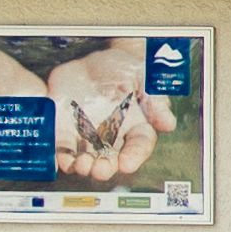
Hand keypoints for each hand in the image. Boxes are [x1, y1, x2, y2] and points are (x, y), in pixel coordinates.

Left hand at [44, 42, 177, 186]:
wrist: (94, 62)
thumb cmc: (124, 70)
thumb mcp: (142, 78)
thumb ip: (154, 100)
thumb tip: (168, 123)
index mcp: (134, 127)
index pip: (138, 145)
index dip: (134, 156)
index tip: (127, 164)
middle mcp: (111, 137)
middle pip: (111, 158)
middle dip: (106, 167)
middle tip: (101, 170)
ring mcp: (87, 136)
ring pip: (86, 158)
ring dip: (83, 166)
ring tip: (81, 166)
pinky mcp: (66, 131)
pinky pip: (63, 148)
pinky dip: (62, 157)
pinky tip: (62, 160)